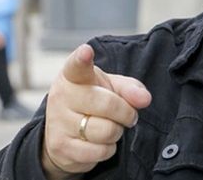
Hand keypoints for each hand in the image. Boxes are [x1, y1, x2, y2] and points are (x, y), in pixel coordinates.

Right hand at [41, 44, 151, 179]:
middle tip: (127, 114)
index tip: (86, 51)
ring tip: (109, 127)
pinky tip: (98, 142)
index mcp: (74, 76)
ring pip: (106, 131)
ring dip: (117, 132)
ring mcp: (58, 122)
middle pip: (108, 105)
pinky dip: (107, 149)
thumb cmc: (92, 102)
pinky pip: (99, 152)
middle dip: (126, 113)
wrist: (62, 132)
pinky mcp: (61, 147)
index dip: (82, 59)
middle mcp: (62, 96)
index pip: (77, 66)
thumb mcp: (111, 87)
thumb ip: (130, 88)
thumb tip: (144, 99)